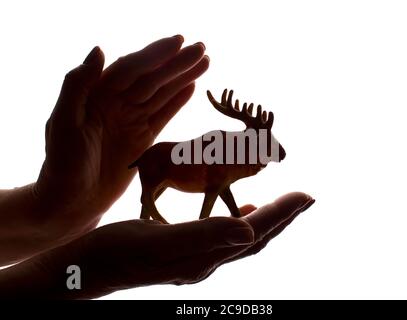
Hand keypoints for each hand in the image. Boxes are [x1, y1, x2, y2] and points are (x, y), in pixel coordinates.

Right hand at [0, 192, 313, 298]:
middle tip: (305, 199)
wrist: (85, 267)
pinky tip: (242, 216)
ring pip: (242, 239)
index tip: (307, 195)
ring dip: (266, 221)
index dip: (282, 213)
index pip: (254, 231)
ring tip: (283, 206)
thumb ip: (203, 235)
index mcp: (203, 257)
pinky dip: (240, 224)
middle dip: (283, 217)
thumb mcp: (156, 240)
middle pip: (255, 239)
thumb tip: (248, 233)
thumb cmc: (113, 251)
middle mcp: (206, 262)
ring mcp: (196, 260)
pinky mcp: (184, 253)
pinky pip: (224, 239)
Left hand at [34, 36, 208, 236]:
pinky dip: (178, 100)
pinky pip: (163, 115)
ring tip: (205, 62)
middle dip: (176, 62)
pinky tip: (192, 86)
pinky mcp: (142, 139)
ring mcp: (131, 121)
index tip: (179, 42)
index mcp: (98, 95)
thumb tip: (100, 50)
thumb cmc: (62, 165)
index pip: (131, 68)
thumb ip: (78, 85)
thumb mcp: (63, 123)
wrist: (72, 202)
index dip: (155, 54)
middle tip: (202, 49)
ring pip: (161, 93)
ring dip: (183, 77)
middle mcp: (116, 104)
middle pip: (152, 78)